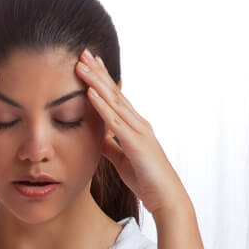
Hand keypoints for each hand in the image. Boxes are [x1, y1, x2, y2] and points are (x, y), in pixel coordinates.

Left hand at [75, 49, 188, 215]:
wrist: (165, 197)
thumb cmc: (145, 178)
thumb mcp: (120, 158)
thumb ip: (109, 144)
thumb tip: (96, 136)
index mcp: (133, 125)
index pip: (114, 97)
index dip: (101, 79)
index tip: (88, 63)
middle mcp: (137, 122)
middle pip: (114, 92)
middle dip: (98, 72)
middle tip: (83, 52)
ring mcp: (138, 130)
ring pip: (114, 101)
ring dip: (97, 82)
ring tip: (82, 65)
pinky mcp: (136, 143)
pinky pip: (115, 122)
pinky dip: (102, 106)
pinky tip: (90, 93)